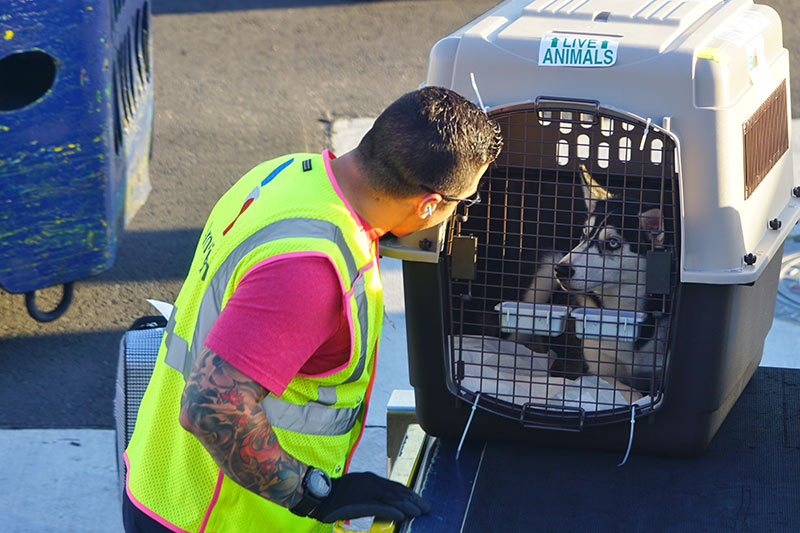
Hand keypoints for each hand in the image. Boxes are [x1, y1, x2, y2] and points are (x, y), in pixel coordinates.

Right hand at [309, 472, 429, 522]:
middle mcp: (373, 483)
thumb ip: (371, 493)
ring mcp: (368, 493)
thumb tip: (385, 503)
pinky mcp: (362, 503)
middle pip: (398, 492)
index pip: (395, 486)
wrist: (321, 494)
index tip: (418, 500)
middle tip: (426, 507)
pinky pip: (381, 508)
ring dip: (409, 507)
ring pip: (394, 500)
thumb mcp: (357, 487)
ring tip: (419, 513)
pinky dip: (394, 512)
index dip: (409, 493)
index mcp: (372, 479)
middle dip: (414, 500)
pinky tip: (403, 516)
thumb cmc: (337, 493)